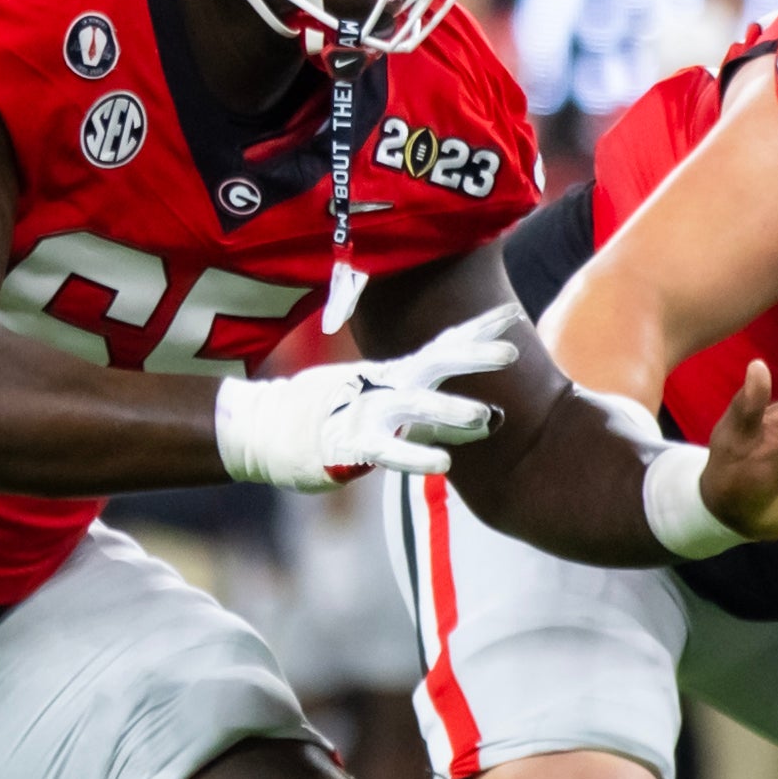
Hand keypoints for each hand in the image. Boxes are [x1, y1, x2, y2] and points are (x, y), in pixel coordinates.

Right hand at [214, 308, 524, 490]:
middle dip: (473, 357)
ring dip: (450, 410)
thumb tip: (495, 418)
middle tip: (512, 351)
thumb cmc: (333, 416)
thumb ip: (436, 413)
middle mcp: (387, 386)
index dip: (478, 331)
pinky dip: (416, 454)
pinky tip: (444, 464)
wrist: (265, 428)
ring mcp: (368, 412)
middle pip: (435, 364)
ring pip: (414, 407)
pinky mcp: (350, 445)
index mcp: (397, 374)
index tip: (512, 315)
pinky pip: (388, 451)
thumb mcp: (388, 407)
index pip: (443, 347)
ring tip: (486, 418)